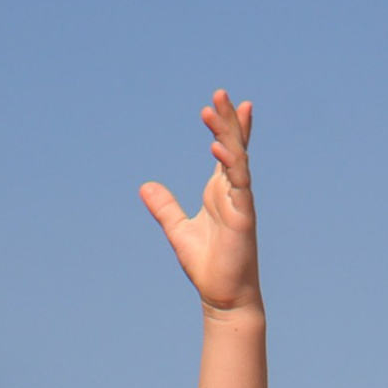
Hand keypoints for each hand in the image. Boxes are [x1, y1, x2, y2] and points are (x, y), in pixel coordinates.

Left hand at [139, 91, 260, 314]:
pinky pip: (238, 185)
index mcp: (220, 192)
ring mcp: (240, 202)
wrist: (222, 295)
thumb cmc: (207, 264)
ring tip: (218, 108)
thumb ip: (164, 207)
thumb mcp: (177, 230)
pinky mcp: (243, 217)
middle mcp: (233, 192)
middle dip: (229, 120)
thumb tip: (145, 186)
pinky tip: (218, 148)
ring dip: (229, 133)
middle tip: (220, 92)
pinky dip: (230, 165)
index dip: (230, 127)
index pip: (228, 151)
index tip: (228, 102)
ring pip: (237, 159)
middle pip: (234, 147)